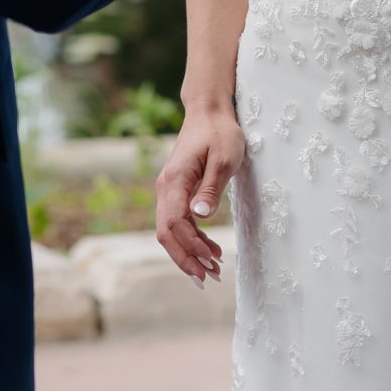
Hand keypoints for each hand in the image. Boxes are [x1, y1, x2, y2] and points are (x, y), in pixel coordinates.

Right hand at [155, 103, 244, 284]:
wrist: (209, 111)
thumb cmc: (220, 132)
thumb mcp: (224, 158)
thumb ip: (212, 188)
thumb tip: (201, 216)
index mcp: (175, 179)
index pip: (175, 222)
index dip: (192, 246)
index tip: (213, 260)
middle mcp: (165, 187)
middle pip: (166, 233)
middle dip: (186, 259)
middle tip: (208, 279)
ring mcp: (168, 190)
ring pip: (169, 231)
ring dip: (188, 253)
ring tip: (213, 270)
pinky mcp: (176, 191)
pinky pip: (177, 222)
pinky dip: (191, 240)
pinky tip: (209, 249)